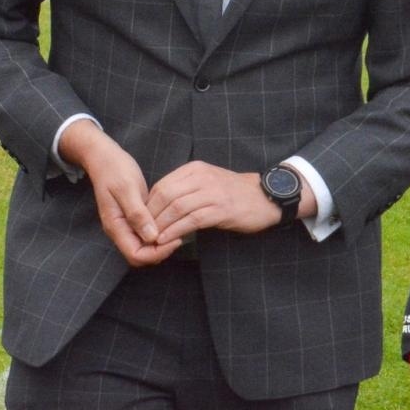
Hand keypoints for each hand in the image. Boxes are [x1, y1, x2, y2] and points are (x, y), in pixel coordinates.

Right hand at [61, 121, 181, 267]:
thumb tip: (152, 237)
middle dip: (160, 251)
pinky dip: (159, 231)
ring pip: (145, 246)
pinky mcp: (133, 218)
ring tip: (179, 228)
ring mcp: (126, 225)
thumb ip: (137, 214)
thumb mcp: (127, 189)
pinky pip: (146, 233)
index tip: (175, 239)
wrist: (105, 158)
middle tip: (181, 235)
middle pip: (141, 255)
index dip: (156, 253)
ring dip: (161, 242)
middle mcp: (120, 231)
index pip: (136, 255)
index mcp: (115, 227)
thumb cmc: (114, 170)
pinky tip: (172, 221)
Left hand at [145, 161, 311, 243]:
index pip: (163, 185)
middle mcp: (202, 177)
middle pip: (166, 195)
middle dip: (151, 216)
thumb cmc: (234, 193)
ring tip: (152, 239)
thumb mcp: (208, 182)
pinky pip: (192, 220)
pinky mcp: (221, 209)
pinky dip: (177, 230)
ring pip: (177, 208)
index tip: (143, 221)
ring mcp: (212, 193)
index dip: (149, 204)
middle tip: (144, 232)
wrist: (266, 197)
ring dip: (161, 226)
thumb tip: (160, 206)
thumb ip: (186, 189)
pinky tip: (168, 239)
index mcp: (195, 169)